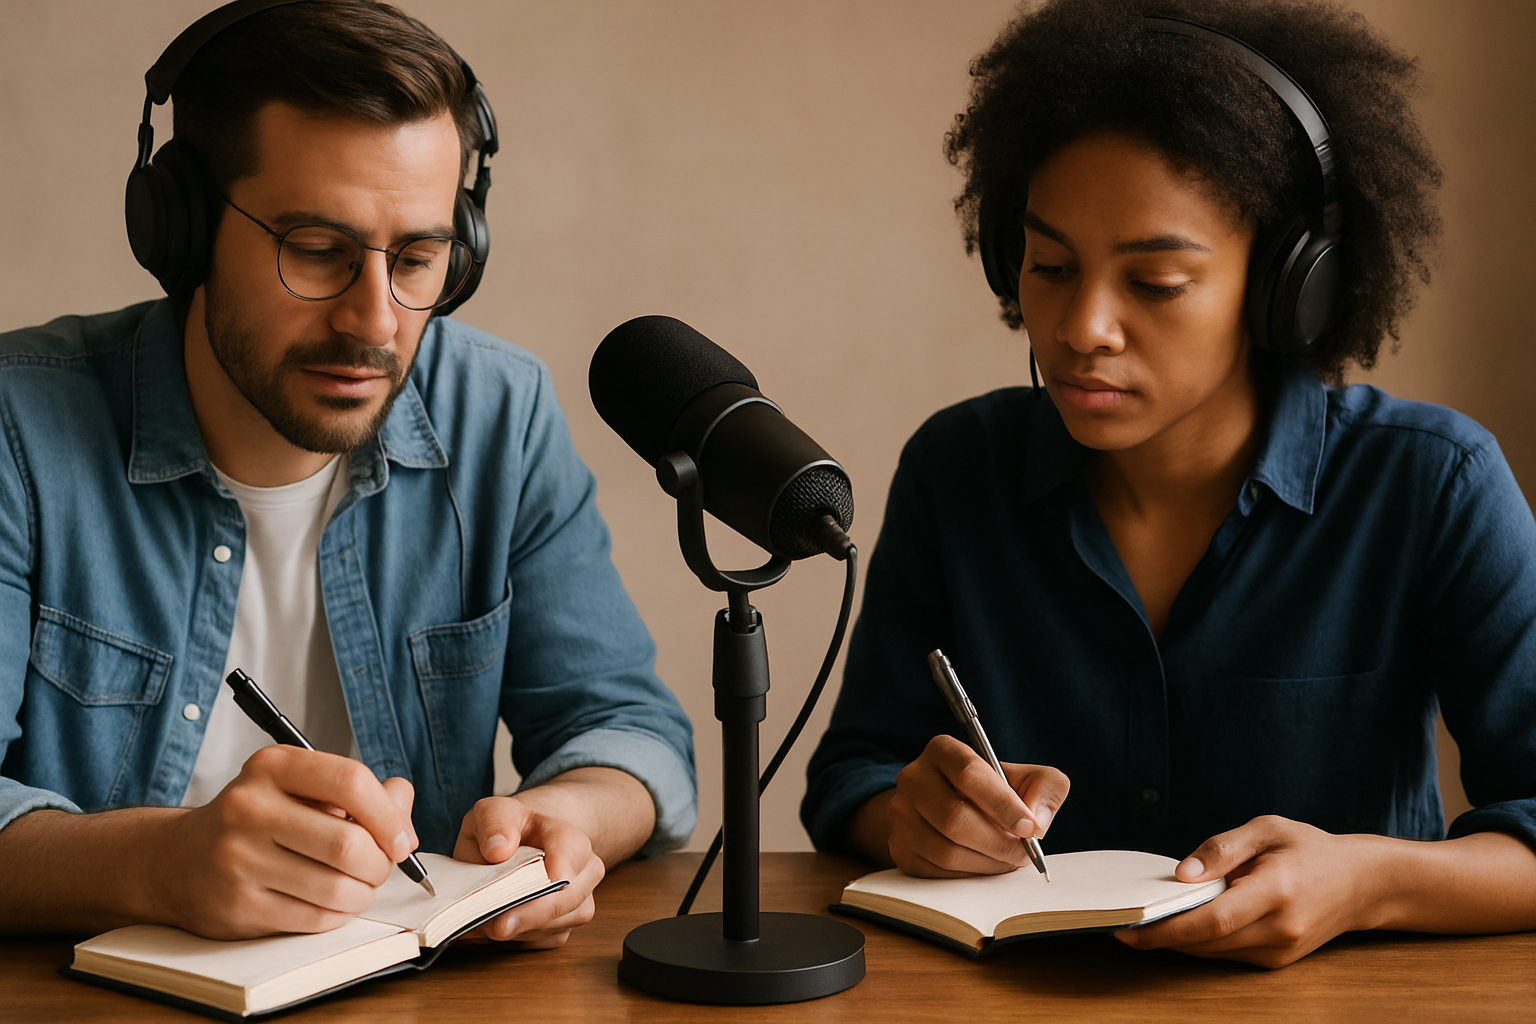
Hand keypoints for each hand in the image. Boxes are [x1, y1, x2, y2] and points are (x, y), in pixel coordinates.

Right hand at [165, 745, 419, 939]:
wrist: (175, 860)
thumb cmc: (256, 821)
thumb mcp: (298, 787)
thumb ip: (356, 791)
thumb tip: (403, 797)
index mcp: (272, 767)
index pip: (351, 782)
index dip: (389, 815)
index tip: (401, 838)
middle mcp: (250, 808)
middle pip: (349, 843)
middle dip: (380, 863)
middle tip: (380, 867)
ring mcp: (239, 859)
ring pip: (336, 887)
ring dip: (363, 894)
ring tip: (358, 887)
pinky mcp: (237, 906)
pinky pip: (314, 918)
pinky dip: (338, 915)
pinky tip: (332, 904)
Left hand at [453, 796, 604, 948]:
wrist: (519, 842)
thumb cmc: (508, 828)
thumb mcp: (493, 811)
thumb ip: (494, 822)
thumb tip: (498, 850)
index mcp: (568, 836)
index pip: (571, 854)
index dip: (551, 878)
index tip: (524, 895)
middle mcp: (585, 868)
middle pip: (569, 899)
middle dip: (530, 916)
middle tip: (494, 926)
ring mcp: (581, 897)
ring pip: (559, 924)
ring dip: (522, 929)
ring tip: (488, 923)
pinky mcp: (567, 922)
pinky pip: (549, 939)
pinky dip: (522, 939)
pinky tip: (500, 927)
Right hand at [885, 734, 1069, 876]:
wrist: (949, 809)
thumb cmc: (993, 793)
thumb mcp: (1025, 779)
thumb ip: (1046, 787)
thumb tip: (1036, 821)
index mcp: (943, 750)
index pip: (969, 773)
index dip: (1002, 804)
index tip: (1028, 827)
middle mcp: (913, 777)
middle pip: (954, 817)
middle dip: (998, 842)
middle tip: (1024, 853)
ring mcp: (900, 814)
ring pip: (946, 850)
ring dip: (986, 862)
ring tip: (1007, 859)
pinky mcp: (899, 847)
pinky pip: (937, 871)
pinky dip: (969, 874)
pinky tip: (984, 863)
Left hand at [1114, 815, 1377, 967]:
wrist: (1362, 884)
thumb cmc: (1310, 849)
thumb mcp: (1267, 829)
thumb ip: (1222, 848)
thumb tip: (1182, 873)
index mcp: (1277, 890)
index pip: (1213, 919)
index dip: (1168, 928)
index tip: (1129, 926)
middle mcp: (1280, 927)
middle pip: (1208, 941)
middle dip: (1161, 936)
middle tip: (1122, 923)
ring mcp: (1281, 949)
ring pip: (1214, 952)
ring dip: (1178, 941)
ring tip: (1142, 923)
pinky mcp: (1278, 960)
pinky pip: (1228, 954)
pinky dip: (1201, 942)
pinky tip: (1180, 925)